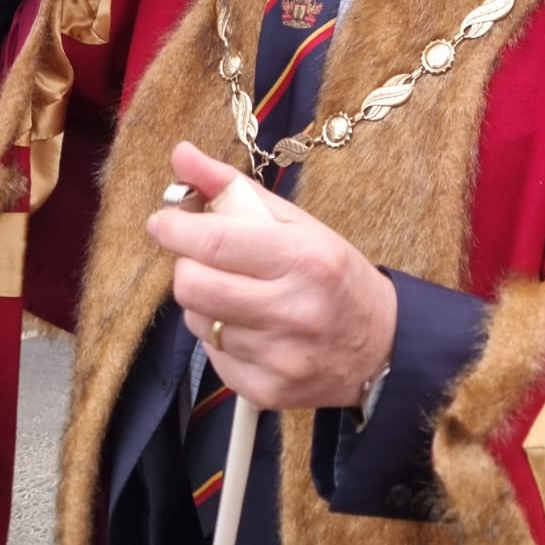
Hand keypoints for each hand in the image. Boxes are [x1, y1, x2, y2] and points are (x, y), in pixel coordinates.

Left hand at [148, 142, 396, 410]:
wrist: (382, 345)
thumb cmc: (333, 274)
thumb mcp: (296, 223)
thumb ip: (233, 188)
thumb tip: (180, 154)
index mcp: (303, 257)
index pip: (215, 242)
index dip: (175, 229)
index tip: (163, 222)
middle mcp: (292, 309)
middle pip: (193, 287)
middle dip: (186, 267)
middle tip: (202, 259)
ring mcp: (279, 356)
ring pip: (198, 324)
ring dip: (204, 304)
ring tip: (237, 295)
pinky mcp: (266, 390)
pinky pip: (212, 358)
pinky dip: (220, 339)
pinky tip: (250, 329)